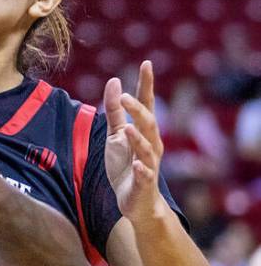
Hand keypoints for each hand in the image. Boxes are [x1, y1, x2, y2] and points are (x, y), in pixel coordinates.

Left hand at [103, 60, 165, 221]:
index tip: (146, 63)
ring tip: (128, 128)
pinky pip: (145, 176)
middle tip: (124, 96)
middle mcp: (151, 145)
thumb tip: (114, 81)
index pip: (147, 104)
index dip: (146, 84)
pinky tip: (138, 165)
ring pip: (147, 149)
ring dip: (138, 139)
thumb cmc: (126, 166)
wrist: (135, 203)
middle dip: (138, 110)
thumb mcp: (115, 135)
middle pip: (148, 123)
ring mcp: (149, 165)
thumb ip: (115, 111)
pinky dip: (143, 170)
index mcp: (144, 132)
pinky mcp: (144, 185)